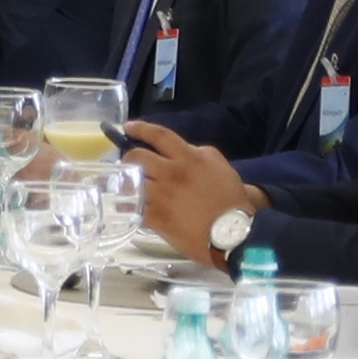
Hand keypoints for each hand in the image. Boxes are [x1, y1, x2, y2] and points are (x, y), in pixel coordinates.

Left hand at [124, 122, 254, 264]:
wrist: (231, 231)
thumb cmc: (228, 196)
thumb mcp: (216, 164)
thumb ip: (193, 153)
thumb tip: (173, 151)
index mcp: (188, 158)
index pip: (159, 135)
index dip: (141, 129)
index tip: (129, 127)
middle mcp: (171, 174)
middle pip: (138, 157)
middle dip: (129, 157)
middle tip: (129, 162)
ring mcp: (161, 197)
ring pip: (131, 181)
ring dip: (126, 181)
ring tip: (128, 183)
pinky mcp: (156, 218)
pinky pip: (132, 207)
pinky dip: (127, 204)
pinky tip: (127, 203)